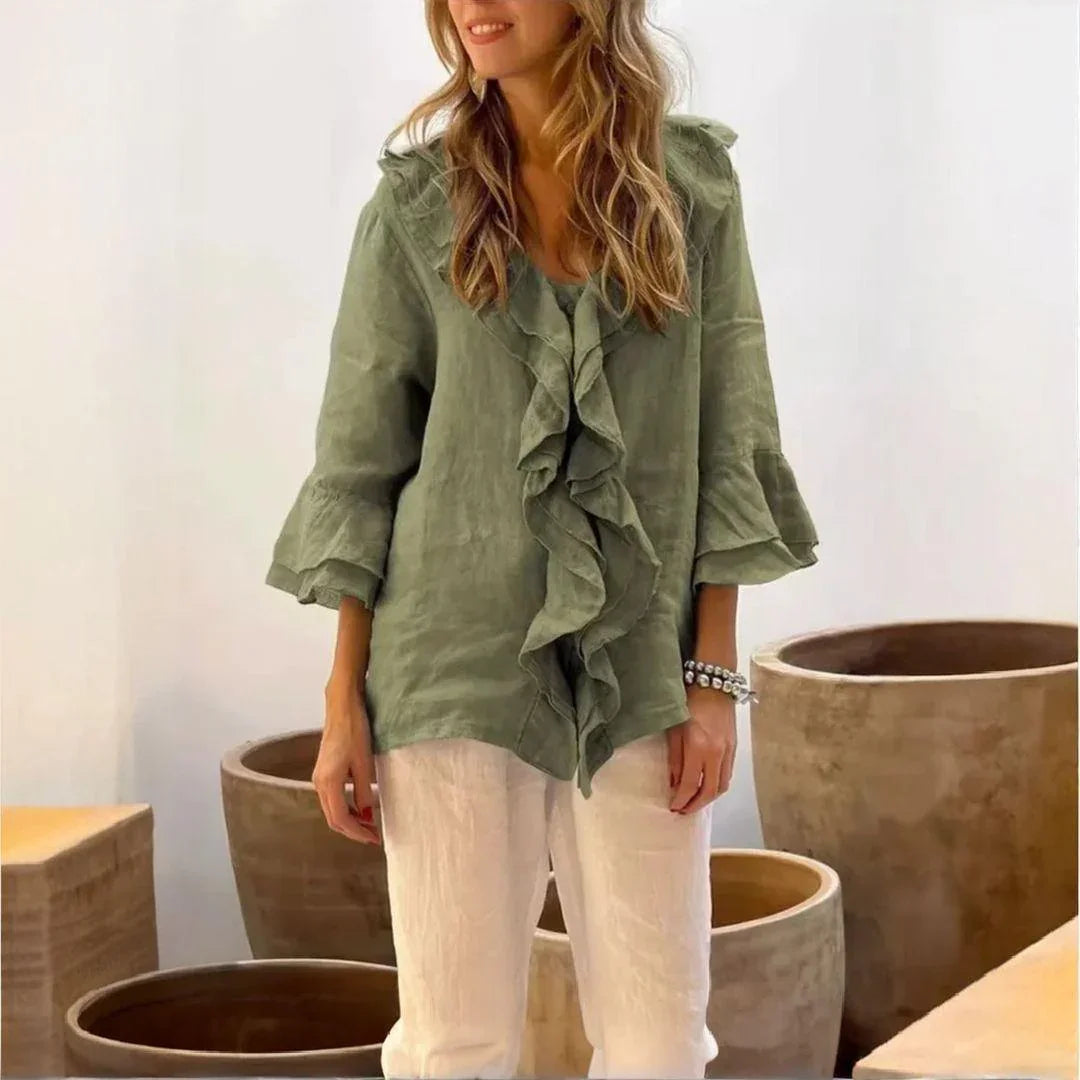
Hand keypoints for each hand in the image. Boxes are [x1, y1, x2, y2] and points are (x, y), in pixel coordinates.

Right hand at [312, 682, 380, 844]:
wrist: (342, 707)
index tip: (374, 838)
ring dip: (349, 820)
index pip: (341, 819)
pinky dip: (345, 807)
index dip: (357, 832)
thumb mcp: (365, 764)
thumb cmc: (355, 731)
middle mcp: (319, 782)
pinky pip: (332, 798)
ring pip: (331, 809)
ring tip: (370, 824)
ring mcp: (319, 777)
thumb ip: (364, 792)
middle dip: (353, 830)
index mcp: (328, 783)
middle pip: (333, 818)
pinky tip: (361, 806)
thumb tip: (367, 815)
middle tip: (373, 836)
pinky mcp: (323, 771)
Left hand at [667, 684, 736, 813]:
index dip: (681, 799)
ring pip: (721, 785)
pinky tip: (706, 785)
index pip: (690, 784)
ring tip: (694, 801)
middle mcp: (716, 753)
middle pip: (709, 791)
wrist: (713, 683)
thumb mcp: (674, 729)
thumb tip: (673, 783)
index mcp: (698, 747)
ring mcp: (728, 751)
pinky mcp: (734, 747)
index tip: (673, 807)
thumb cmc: (688, 701)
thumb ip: (674, 758)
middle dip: (695, 805)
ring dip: (708, 798)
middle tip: (683, 811)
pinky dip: (717, 785)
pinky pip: (727, 774)